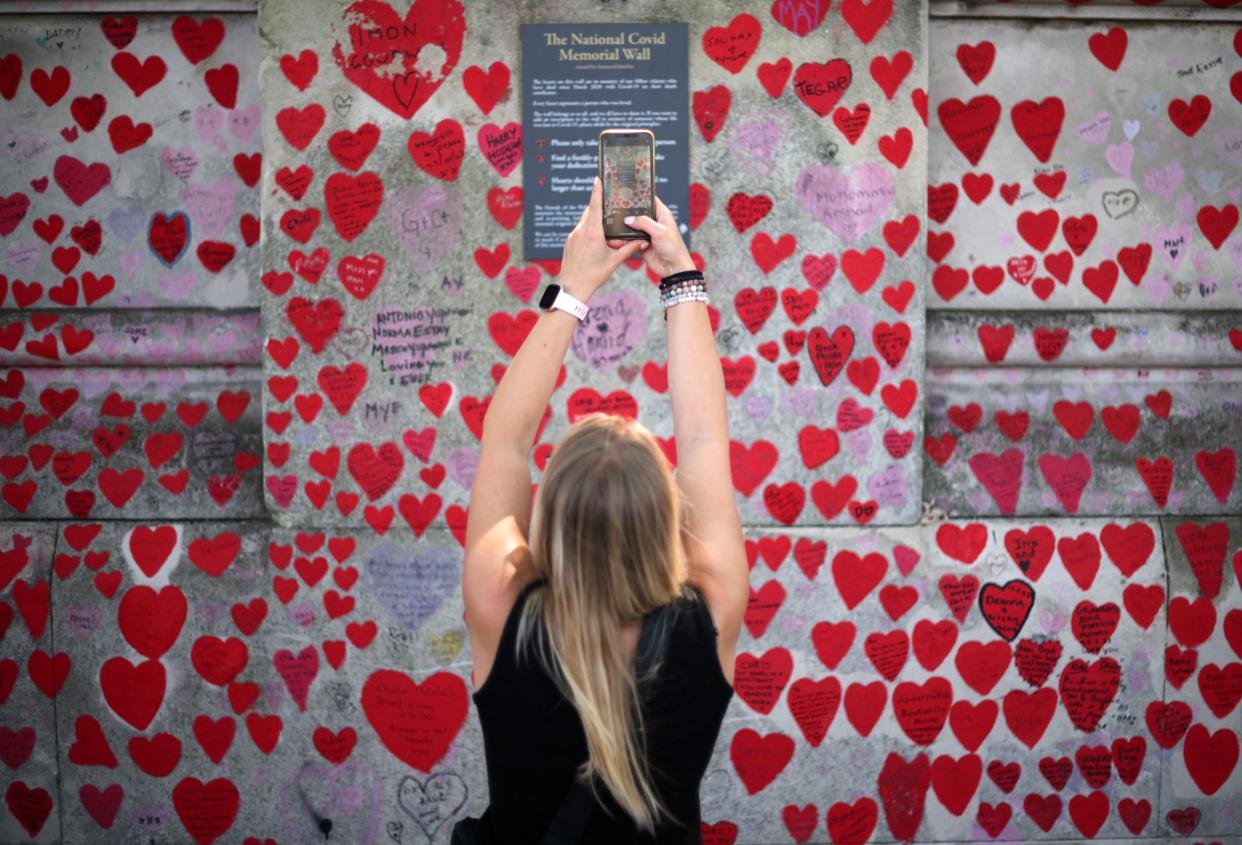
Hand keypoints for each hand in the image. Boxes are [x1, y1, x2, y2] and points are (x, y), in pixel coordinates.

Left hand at [560, 176, 647, 299]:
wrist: (573, 288)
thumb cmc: (594, 276)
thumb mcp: (614, 262)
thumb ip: (628, 249)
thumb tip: (641, 241)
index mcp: (593, 233)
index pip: (595, 206)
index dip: (597, 191)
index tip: (598, 179)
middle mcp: (581, 231)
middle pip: (590, 212)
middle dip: (598, 208)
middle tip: (609, 206)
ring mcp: (572, 236)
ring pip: (584, 221)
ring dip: (593, 221)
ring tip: (603, 227)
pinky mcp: (568, 242)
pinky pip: (579, 230)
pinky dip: (587, 230)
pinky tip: (593, 241)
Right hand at [607, 195, 695, 276]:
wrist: (673, 269)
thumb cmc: (674, 248)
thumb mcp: (660, 231)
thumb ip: (644, 222)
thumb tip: (628, 219)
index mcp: (662, 214)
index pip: (649, 200)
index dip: (640, 195)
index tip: (627, 191)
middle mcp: (653, 222)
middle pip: (637, 213)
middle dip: (627, 212)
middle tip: (614, 207)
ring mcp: (647, 233)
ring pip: (631, 227)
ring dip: (623, 228)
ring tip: (611, 224)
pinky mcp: (641, 244)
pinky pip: (629, 240)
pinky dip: (622, 240)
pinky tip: (614, 239)